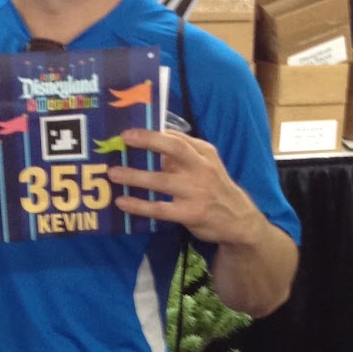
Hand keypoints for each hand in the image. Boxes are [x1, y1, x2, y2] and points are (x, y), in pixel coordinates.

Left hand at [109, 128, 267, 247]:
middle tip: (124, 139)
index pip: (178, 138)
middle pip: (174, 149)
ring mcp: (196, 191)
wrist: (238, 220)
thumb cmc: (215, 189)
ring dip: (134, 176)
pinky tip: (122, 202)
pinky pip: (158, 208)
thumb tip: (154, 140)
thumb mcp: (207, 165)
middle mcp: (202, 168)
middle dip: (148, 141)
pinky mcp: (190, 213)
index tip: (130, 131)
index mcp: (204, 153)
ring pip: (161, 180)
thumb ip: (184, 154)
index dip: (153, 133)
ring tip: (113, 173)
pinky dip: (138, 205)